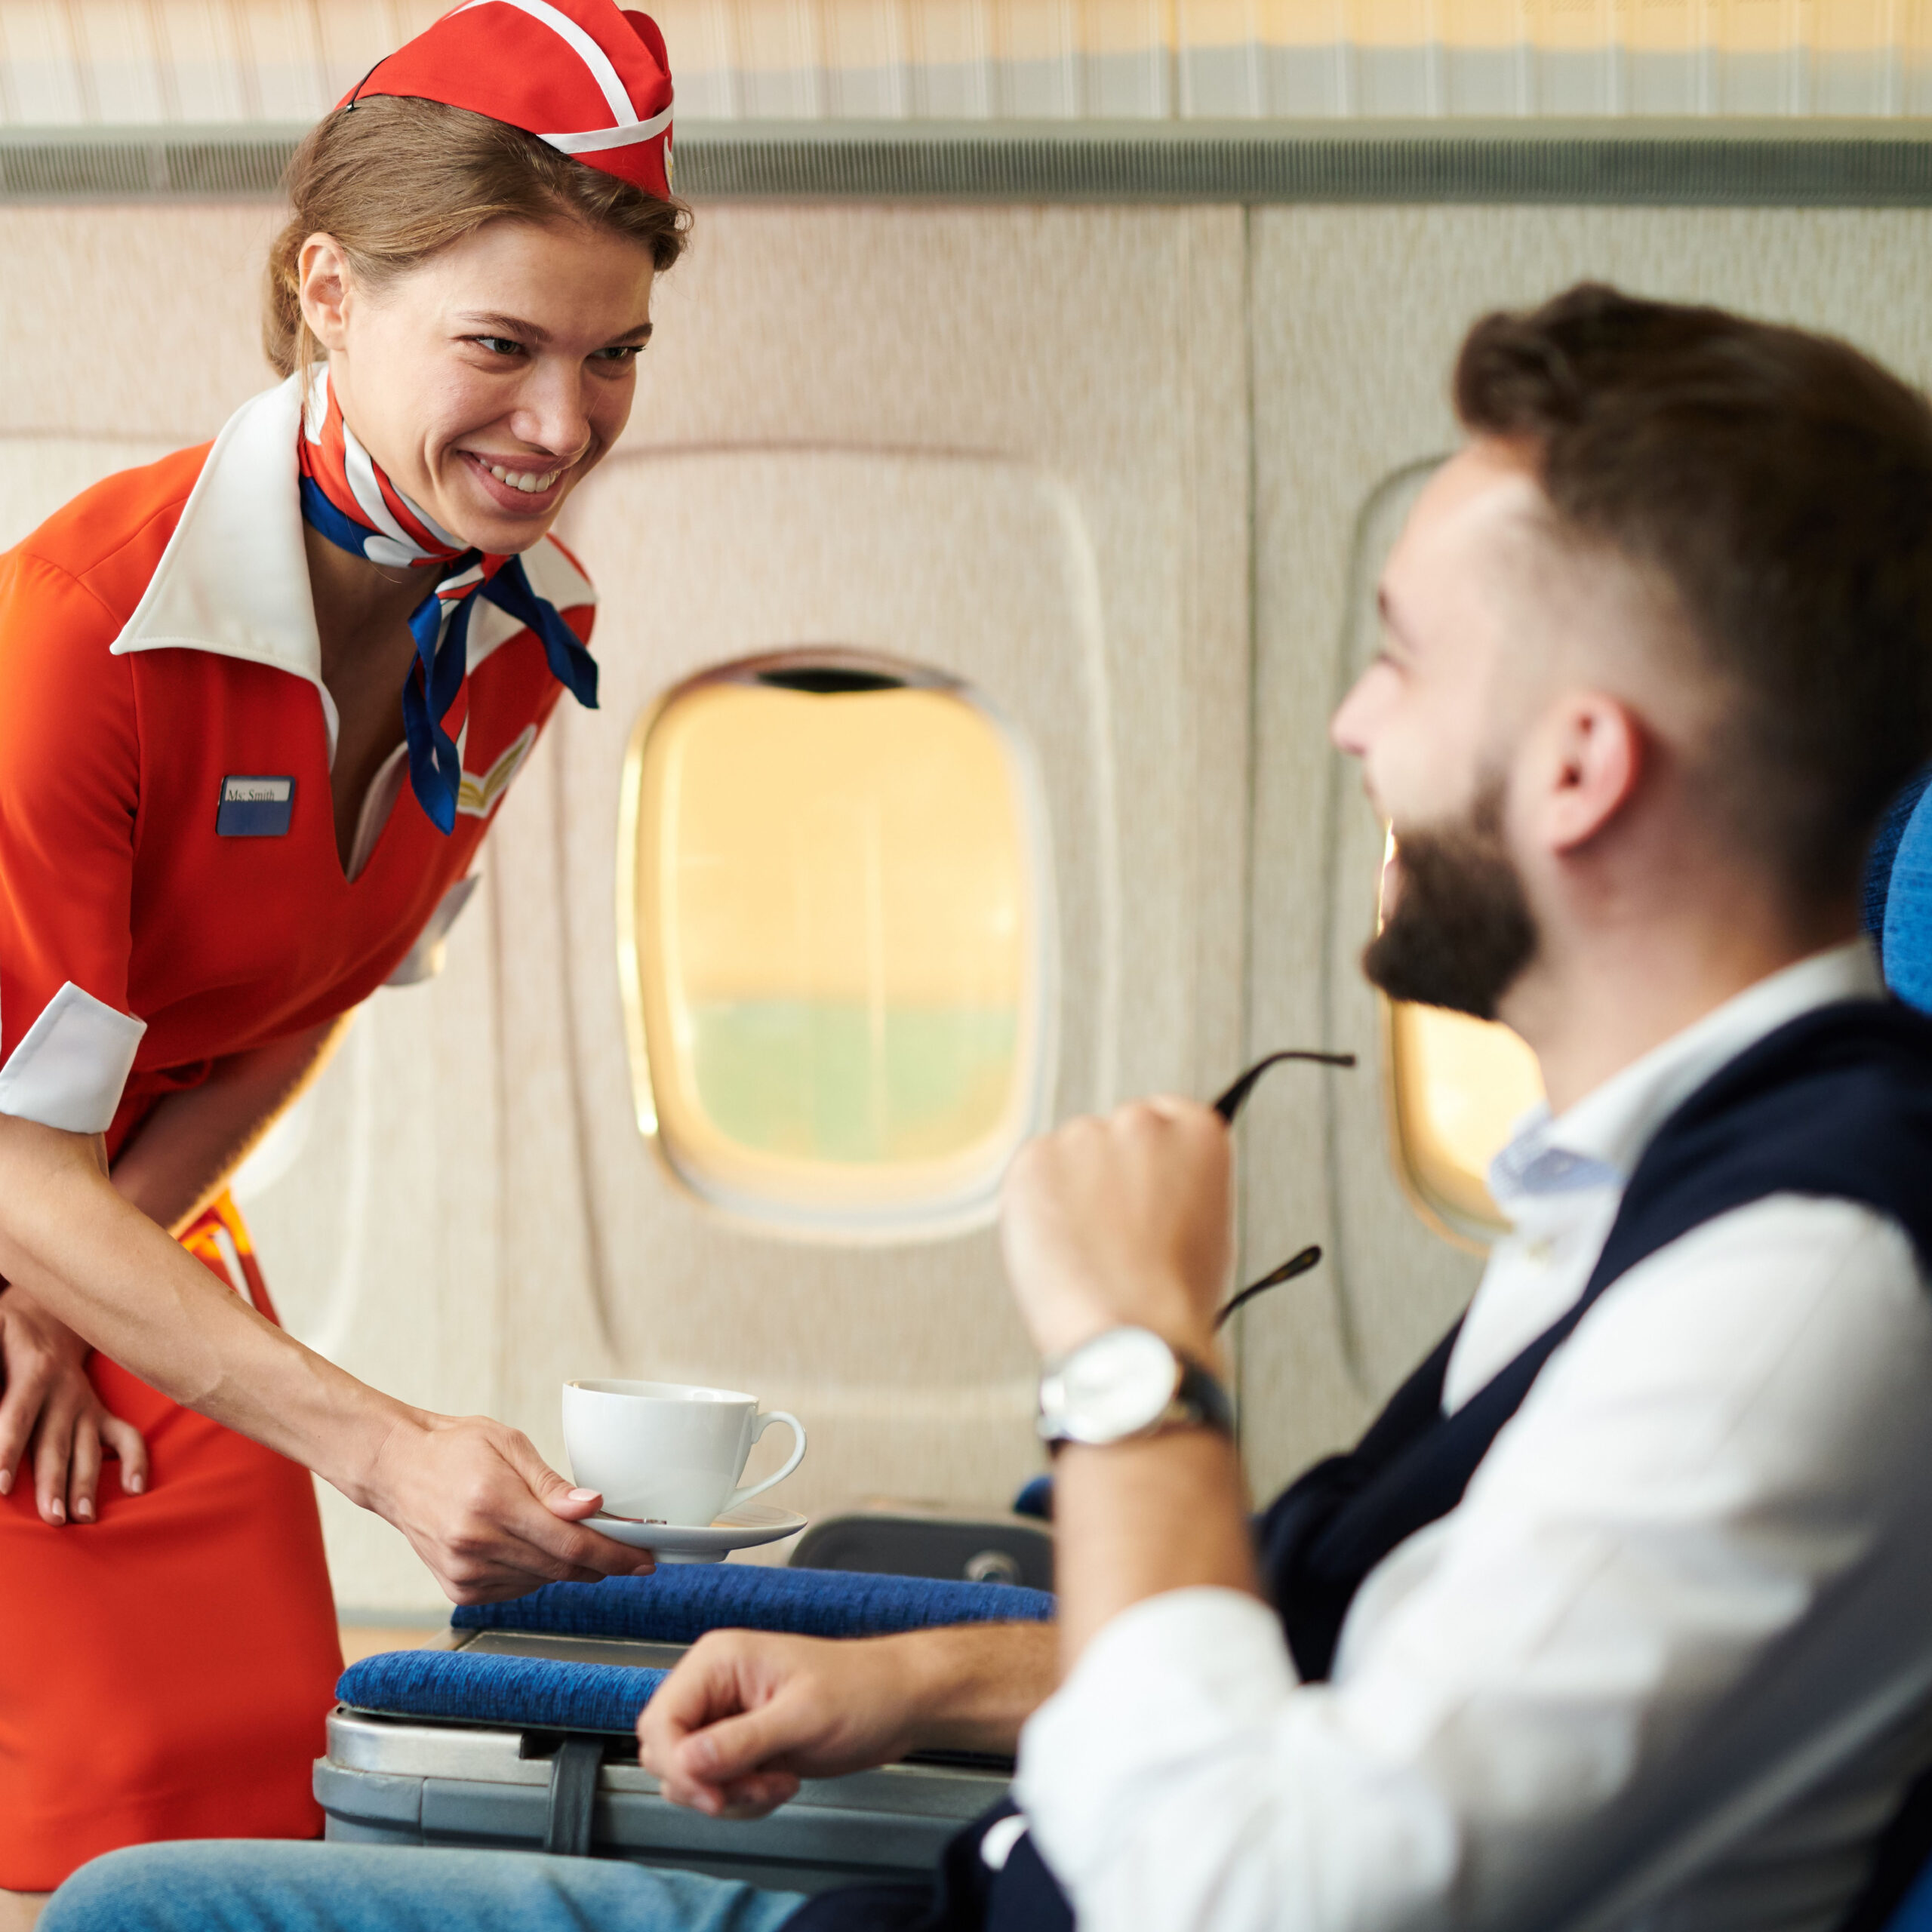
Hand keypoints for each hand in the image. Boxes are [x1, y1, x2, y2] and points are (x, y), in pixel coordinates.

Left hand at [0, 1284, 148, 1524]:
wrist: (50, 1312)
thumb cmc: (7, 1329)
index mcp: (34, 1370)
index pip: (18, 1415)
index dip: (8, 1450)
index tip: (1, 1485)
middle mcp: (65, 1392)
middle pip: (57, 1442)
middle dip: (54, 1482)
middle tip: (53, 1518)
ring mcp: (86, 1404)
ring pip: (89, 1448)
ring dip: (87, 1484)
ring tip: (84, 1518)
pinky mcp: (100, 1412)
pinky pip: (125, 1437)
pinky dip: (135, 1460)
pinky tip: (135, 1488)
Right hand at [361, 1410, 657, 1602]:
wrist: (396, 1469)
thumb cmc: (455, 1448)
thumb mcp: (508, 1444)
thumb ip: (552, 1483)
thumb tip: (594, 1507)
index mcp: (492, 1504)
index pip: (570, 1544)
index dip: (614, 1554)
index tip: (646, 1557)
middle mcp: (476, 1545)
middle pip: (562, 1568)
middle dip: (603, 1562)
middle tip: (631, 1551)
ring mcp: (464, 1574)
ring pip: (542, 1582)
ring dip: (569, 1566)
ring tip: (574, 1537)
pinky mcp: (458, 1590)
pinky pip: (518, 1589)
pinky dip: (537, 1572)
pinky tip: (531, 1546)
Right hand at [638, 1630, 924, 1819]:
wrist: (900, 1703)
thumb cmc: (863, 1689)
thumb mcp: (801, 1717)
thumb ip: (739, 1741)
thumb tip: (686, 1761)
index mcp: (718, 1661)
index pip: (660, 1722)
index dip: (679, 1766)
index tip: (714, 1795)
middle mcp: (715, 1687)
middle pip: (665, 1752)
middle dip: (706, 1783)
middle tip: (753, 1787)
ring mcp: (728, 1718)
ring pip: (689, 1776)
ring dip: (730, 1794)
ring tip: (775, 1782)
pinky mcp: (743, 1746)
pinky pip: (717, 1786)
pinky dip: (744, 1798)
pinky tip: (781, 1783)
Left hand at [1000, 1098, 1232, 1360]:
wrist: (1134, 1335)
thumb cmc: (1174, 1299)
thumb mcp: (1208, 1224)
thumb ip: (1178, 1182)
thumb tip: (1144, 1177)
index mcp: (1197, 1130)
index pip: (1165, 1118)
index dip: (1147, 1164)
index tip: (1142, 1193)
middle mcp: (1142, 1120)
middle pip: (1112, 1136)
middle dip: (1106, 1176)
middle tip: (1113, 1236)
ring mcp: (1085, 1136)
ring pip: (1069, 1158)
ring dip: (1069, 1192)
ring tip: (1087, 1254)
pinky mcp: (1035, 1158)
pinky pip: (1031, 1176)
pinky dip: (1035, 1208)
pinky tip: (1059, 1250)